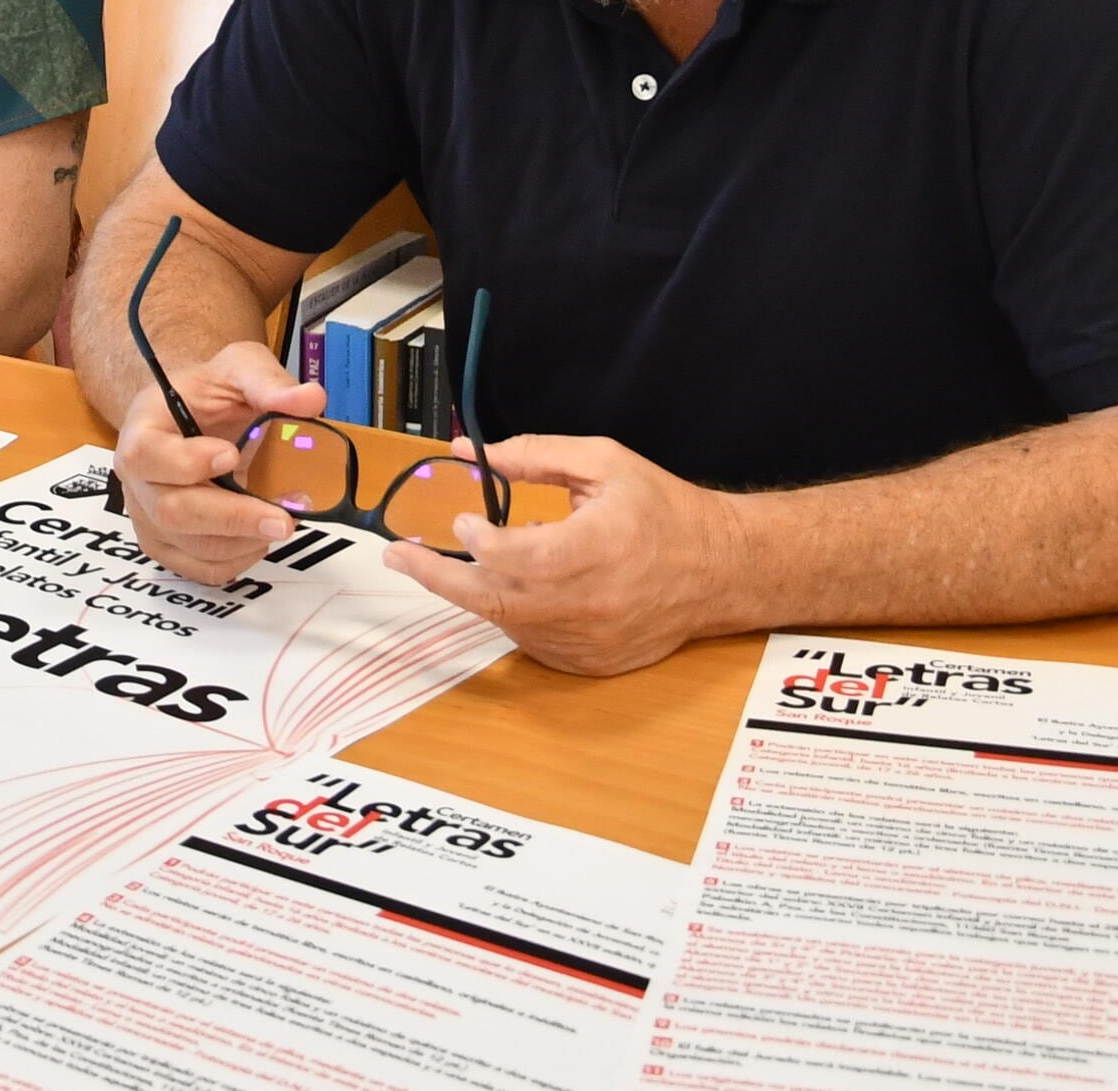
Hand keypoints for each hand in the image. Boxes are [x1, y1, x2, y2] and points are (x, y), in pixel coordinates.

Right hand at [112, 339, 327, 587]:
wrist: (195, 417)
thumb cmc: (209, 394)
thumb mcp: (237, 369)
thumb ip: (267, 382)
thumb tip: (309, 399)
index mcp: (143, 429)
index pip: (146, 454)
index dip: (186, 462)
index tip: (232, 455)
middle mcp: (138, 479)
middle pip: (171, 511)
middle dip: (232, 517)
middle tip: (282, 518)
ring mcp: (150, 517)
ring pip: (190, 546)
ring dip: (243, 540)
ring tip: (282, 520)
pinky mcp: (170, 546)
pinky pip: (202, 569)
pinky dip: (239, 559)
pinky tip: (260, 535)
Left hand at [384, 433, 739, 676]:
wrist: (719, 570)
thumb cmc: (662, 510)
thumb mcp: (604, 463)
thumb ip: (537, 456)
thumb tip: (472, 454)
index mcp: (595, 548)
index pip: (517, 557)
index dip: (480, 542)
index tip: (462, 522)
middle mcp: (588, 603)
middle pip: (493, 600)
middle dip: (437, 578)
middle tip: (398, 557)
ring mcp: (588, 641)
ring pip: (507, 623)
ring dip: (478, 592)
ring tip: (465, 562)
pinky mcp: (590, 663)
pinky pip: (532, 644)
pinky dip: (512, 616)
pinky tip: (516, 588)